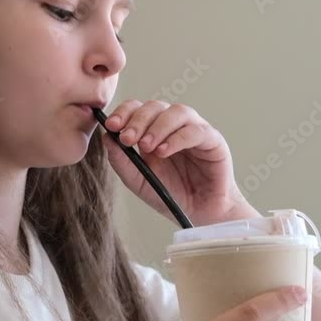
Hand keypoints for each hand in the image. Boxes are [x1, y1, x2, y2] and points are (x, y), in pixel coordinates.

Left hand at [101, 99, 259, 226]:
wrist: (199, 213)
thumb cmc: (170, 193)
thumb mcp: (138, 181)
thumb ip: (122, 162)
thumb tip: (107, 138)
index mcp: (153, 130)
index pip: (137, 109)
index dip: (124, 113)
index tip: (111, 126)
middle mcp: (173, 125)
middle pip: (155, 107)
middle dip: (138, 120)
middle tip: (128, 138)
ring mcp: (194, 130)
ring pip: (177, 112)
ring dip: (158, 127)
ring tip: (147, 146)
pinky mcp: (213, 140)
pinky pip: (196, 131)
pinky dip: (177, 138)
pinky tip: (164, 151)